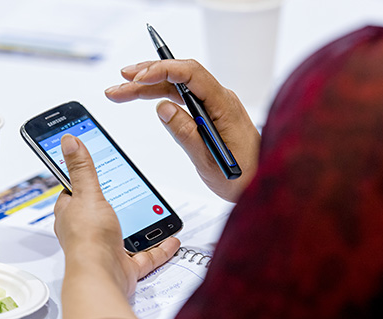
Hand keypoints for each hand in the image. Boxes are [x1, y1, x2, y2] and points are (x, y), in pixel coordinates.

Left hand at [54, 134, 179, 318]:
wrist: (101, 276)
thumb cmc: (88, 239)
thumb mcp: (88, 193)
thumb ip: (82, 168)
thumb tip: (69, 141)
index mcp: (72, 213)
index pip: (73, 193)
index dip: (80, 181)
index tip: (90, 169)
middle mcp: (87, 232)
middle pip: (100, 212)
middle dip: (113, 203)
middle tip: (125, 189)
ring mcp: (106, 248)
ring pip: (123, 234)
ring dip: (137, 226)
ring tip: (149, 212)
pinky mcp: (124, 265)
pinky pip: (145, 256)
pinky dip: (159, 248)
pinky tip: (170, 240)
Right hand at [105, 59, 260, 201]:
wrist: (261, 183)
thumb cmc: (243, 176)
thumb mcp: (209, 162)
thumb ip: (186, 134)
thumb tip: (162, 108)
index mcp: (224, 106)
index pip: (191, 75)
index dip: (163, 70)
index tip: (139, 78)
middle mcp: (220, 100)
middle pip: (180, 76)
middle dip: (148, 76)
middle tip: (121, 81)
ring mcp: (215, 105)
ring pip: (178, 86)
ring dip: (150, 85)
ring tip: (123, 89)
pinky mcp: (210, 113)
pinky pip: (184, 97)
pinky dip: (162, 95)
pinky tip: (147, 95)